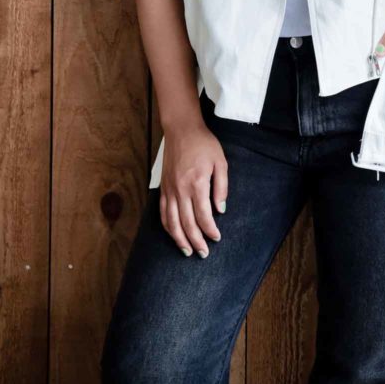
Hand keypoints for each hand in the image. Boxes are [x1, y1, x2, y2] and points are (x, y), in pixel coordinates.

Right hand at [159, 120, 227, 257]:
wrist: (181, 130)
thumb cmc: (204, 144)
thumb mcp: (220, 162)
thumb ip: (221, 187)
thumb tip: (220, 210)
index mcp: (197, 183)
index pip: (203, 215)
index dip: (210, 230)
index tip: (216, 238)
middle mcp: (181, 190)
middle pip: (187, 223)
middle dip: (196, 241)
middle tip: (203, 253)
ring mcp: (169, 190)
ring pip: (172, 222)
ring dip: (179, 239)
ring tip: (187, 251)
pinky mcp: (163, 188)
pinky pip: (163, 212)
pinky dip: (168, 226)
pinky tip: (174, 234)